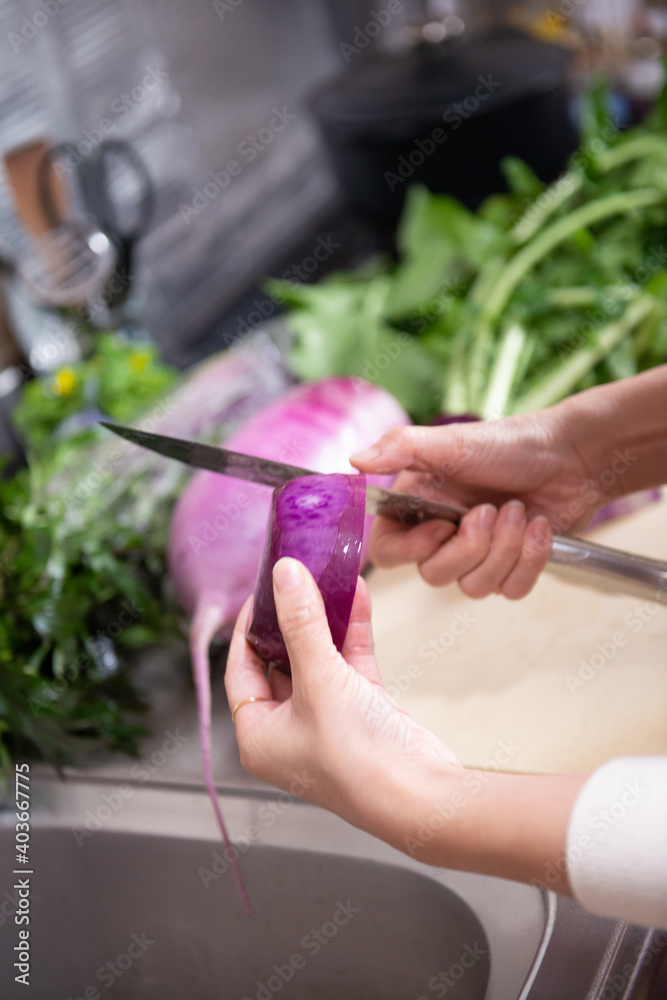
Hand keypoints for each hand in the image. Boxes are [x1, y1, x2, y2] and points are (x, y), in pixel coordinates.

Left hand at [225, 557, 460, 843]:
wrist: (420, 796)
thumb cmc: (356, 756)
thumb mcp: (319, 680)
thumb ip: (302, 623)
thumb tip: (285, 574)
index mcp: (258, 735)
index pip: (241, 669)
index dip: (249, 627)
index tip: (263, 590)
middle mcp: (288, 730)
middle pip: (281, 661)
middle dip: (292, 618)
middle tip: (296, 578)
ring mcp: (326, 721)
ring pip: (318, 659)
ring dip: (325, 621)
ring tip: (327, 578)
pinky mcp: (362, 713)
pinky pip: (350, 664)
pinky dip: (353, 633)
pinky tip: (357, 597)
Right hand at [351, 408, 602, 598]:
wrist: (571, 455)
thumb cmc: (508, 443)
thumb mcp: (450, 442)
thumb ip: (400, 449)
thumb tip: (353, 462)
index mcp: (417, 507)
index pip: (387, 552)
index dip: (411, 550)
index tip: (441, 527)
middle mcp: (442, 535)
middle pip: (433, 576)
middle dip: (469, 547)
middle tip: (491, 510)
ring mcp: (478, 556)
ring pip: (473, 589)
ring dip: (503, 550)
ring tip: (519, 511)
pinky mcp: (511, 569)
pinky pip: (509, 591)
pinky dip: (529, 561)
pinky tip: (538, 527)